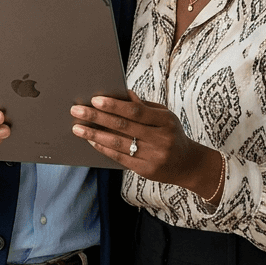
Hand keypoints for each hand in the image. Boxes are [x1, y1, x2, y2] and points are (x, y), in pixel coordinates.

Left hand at [70, 90, 220, 199]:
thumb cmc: (171, 134)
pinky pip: (120, 157)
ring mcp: (154, 156)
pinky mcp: (146, 170)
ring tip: (77, 128)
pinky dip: (103, 148)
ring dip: (94, 135)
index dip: (114, 105)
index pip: (136, 111)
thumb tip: (120, 94)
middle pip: (124, 126)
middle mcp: (161, 139)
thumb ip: (143, 106)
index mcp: (166, 121)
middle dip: (97, 117)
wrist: (189, 164)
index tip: (95, 99)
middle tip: (76, 110)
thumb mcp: (164, 116)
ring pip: (118, 144)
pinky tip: (91, 141)